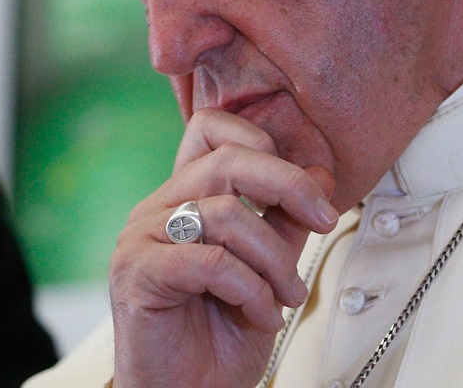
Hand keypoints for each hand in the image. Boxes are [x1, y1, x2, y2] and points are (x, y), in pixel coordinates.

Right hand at [108, 108, 338, 386]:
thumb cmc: (222, 336)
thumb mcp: (270, 268)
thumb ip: (287, 219)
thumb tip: (321, 171)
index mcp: (185, 196)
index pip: (211, 128)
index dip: (262, 141)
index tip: (309, 188)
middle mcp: (158, 207)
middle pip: (228, 159)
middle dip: (289, 186)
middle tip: (325, 220)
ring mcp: (142, 237)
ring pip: (225, 212)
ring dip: (274, 258)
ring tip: (286, 296)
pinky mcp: (136, 273)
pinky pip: (210, 261)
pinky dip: (250, 288)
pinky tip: (261, 313)